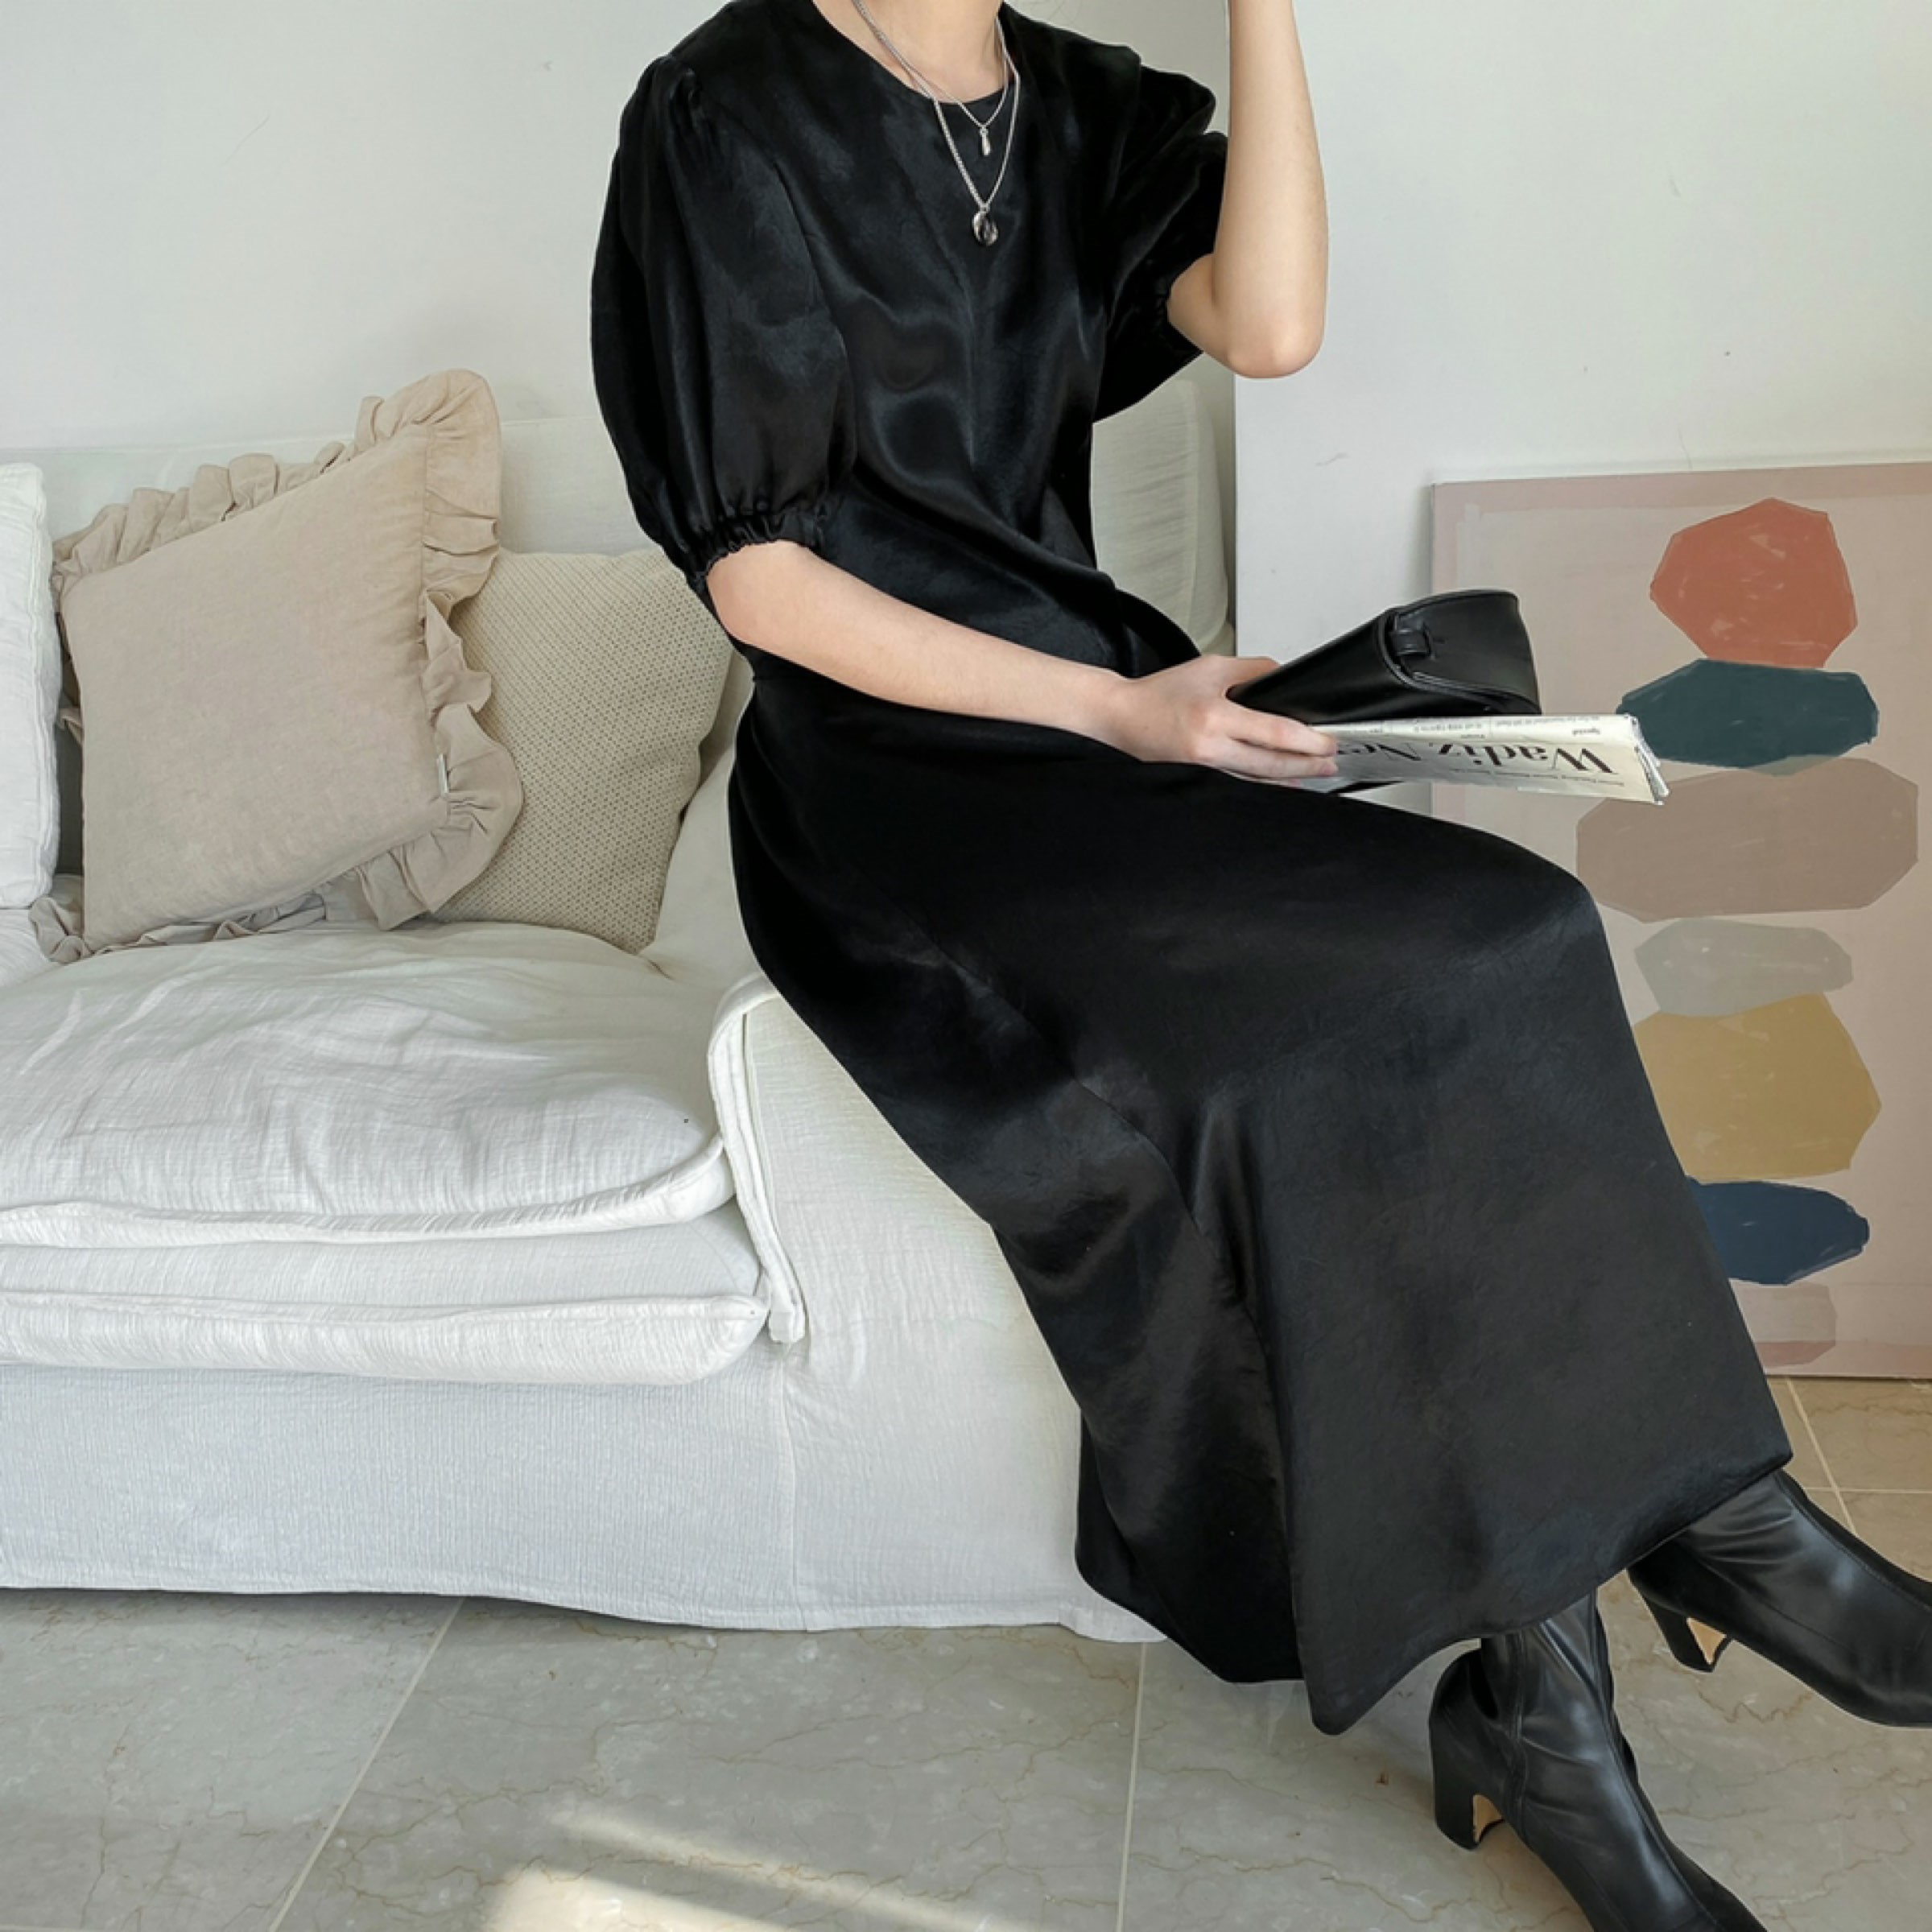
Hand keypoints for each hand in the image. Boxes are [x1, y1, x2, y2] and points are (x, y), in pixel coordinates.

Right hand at [1092, 654, 1340, 784]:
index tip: (1328, 742)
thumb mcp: (1210, 668)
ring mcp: (1203, 770)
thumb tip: (1285, 679)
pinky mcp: (1197, 780)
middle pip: (1272, 764)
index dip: (1307, 742)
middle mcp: (1209, 748)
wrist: (1120, 718)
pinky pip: (1239, 784)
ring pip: (1257, 779)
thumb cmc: (1158, 694)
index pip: (1274, 733)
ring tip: (1314, 774)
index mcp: (1214, 717)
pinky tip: (1280, 782)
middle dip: (1307, 766)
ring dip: (1289, 778)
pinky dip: (1263, 783)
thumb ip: (1252, 671)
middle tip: (1331, 763)